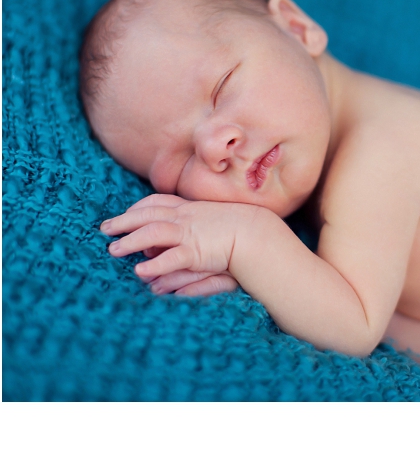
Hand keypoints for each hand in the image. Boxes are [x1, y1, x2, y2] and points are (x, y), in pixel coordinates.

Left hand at [101, 193, 255, 294]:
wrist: (259, 233)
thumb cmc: (242, 228)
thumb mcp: (214, 222)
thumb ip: (195, 226)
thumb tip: (181, 236)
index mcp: (191, 209)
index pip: (158, 202)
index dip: (139, 208)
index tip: (125, 213)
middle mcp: (187, 218)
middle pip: (148, 215)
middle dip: (125, 221)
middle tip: (105, 229)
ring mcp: (191, 233)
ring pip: (153, 233)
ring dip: (131, 240)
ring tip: (113, 251)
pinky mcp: (197, 251)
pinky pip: (171, 257)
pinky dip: (155, 264)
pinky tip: (140, 272)